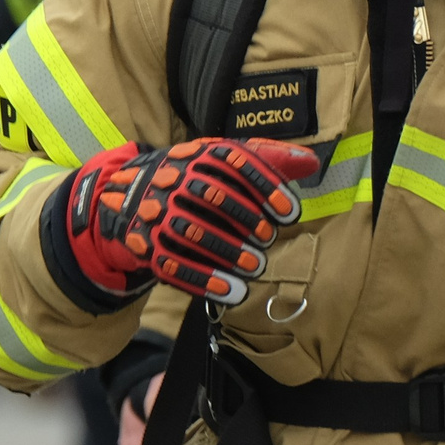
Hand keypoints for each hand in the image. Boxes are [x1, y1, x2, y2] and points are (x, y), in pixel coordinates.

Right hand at [58, 137, 318, 304]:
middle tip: (269, 240)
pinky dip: (202, 279)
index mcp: (200, 153)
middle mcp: (174, 178)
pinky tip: (230, 292)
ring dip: (225, 252)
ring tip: (255, 269)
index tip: (290, 214)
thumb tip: (312, 162)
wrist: (133, 193)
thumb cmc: (198, 176)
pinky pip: (171, 264)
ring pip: (191, 232)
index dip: (265, 188)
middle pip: (211, 196)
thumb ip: (270, 159)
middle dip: (245, 220)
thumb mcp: (227, 159)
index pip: (235, 164)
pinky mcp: (145, 243)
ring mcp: (156, 211)